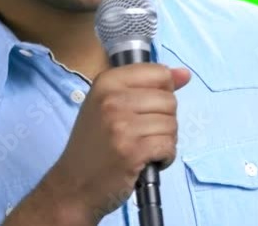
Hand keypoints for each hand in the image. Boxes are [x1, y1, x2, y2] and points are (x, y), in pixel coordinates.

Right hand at [45, 64, 191, 221]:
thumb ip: (148, 87)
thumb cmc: (94, 144)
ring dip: (165, 141)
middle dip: (164, 120)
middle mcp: (112, 99)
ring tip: (143, 149)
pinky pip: (169, 146)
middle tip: (142, 134)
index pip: (159, 73)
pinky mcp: (132, 151)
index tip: (147, 109)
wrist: (73, 184)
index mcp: (107, 82)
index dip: (162, 93)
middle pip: (169, 100)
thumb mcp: (111, 106)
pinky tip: (147, 161)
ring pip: (171, 124)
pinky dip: (165, 157)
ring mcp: (122, 125)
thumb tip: (184, 74)